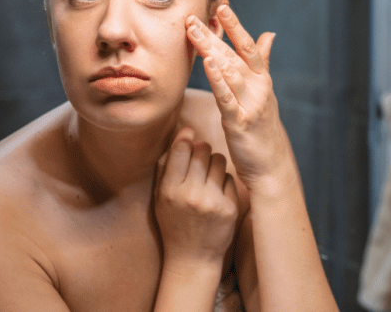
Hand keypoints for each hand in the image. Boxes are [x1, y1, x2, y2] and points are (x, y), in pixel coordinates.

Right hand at [154, 128, 238, 267]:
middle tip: (199, 160)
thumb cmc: (174, 223)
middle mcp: (190, 194)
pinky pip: (230, 177)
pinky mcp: (230, 207)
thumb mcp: (160, 197)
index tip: (189, 136)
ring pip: (219, 160)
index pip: (181, 149)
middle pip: (203, 150)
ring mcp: (212, 201)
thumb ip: (166, 166)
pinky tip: (216, 193)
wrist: (192, 257)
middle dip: (201, 150)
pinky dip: (224, 181)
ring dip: (214, 163)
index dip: (186, 138)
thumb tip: (184, 134)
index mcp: (169, 191)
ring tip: (208, 176)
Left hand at [186, 4, 295, 190]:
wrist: (271, 165)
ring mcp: (251, 104)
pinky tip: (207, 64)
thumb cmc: (263, 129)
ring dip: (210, 49)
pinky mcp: (240, 122)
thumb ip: (263, 62)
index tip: (220, 5)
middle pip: (233, 54)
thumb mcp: (263, 92)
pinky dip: (218, 80)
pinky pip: (226, 98)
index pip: (247, 45)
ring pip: (229, 70)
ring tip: (193, 32)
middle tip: (193, 16)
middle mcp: (259, 87)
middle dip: (212, 33)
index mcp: (262, 79)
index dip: (234, 25)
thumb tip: (269, 34)